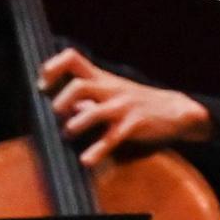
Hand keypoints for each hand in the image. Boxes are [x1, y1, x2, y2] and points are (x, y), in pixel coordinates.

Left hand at [40, 50, 211, 166]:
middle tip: (56, 114)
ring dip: (75, 125)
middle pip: (78, 86)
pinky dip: (96, 151)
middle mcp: (110, 89)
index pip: (72, 58)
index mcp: (102, 78)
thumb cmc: (138, 104)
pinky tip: (86, 160)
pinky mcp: (134, 125)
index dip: (52, 68)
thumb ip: (89, 99)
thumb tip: (64, 108)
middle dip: (61, 102)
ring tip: (69, 134)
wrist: (177, 111)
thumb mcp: (113, 94)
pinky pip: (112, 138)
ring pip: (93, 112)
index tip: (42, 84)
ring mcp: (123, 106)